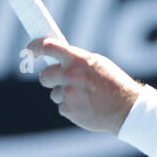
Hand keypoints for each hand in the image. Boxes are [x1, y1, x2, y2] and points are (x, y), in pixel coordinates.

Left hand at [28, 38, 142, 134]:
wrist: (125, 109)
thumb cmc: (114, 84)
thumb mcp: (99, 64)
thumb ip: (78, 60)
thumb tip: (59, 58)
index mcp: (78, 59)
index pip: (48, 47)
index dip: (35, 47)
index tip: (30, 49)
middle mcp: (70, 75)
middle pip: (44, 76)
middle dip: (51, 78)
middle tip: (62, 80)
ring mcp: (68, 93)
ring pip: (55, 93)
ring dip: (65, 95)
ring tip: (85, 97)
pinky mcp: (68, 109)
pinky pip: (62, 106)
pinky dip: (72, 107)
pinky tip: (87, 107)